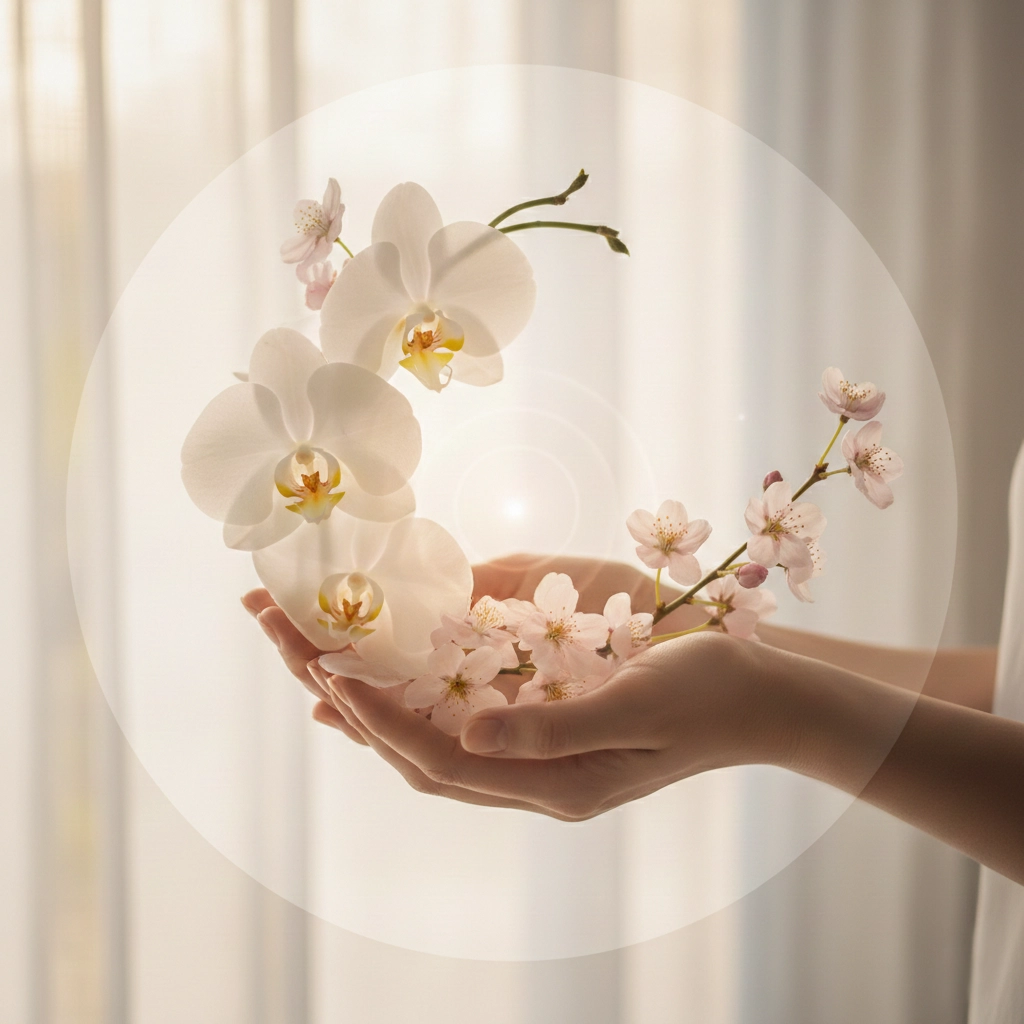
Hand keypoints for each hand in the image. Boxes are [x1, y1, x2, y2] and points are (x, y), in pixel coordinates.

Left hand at [325, 629, 774, 819]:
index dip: (379, 718)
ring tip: (312, 664)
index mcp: (555, 783)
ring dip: (371, 706)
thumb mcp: (635, 705)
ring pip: (431, 745)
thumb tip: (468, 737)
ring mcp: (540, 762)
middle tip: (290, 647)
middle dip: (350, 705)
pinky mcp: (547, 734)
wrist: (758, 699)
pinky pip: (461, 729)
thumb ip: (552, 727)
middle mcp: (535, 781)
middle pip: (418, 755)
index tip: (328, 672)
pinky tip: (385, 682)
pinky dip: (414, 706)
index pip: (440, 760)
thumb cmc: (707, 693)